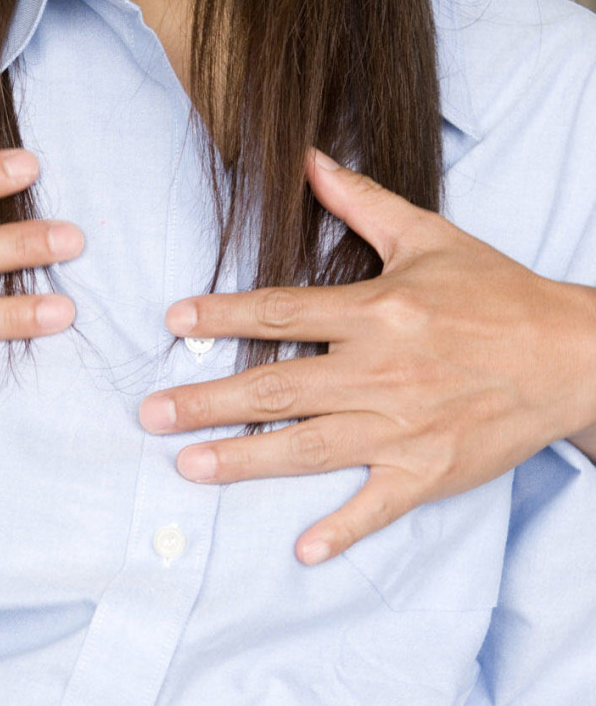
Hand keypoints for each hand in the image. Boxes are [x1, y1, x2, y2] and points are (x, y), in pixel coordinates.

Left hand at [139, 150, 595, 563]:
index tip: (174, 322)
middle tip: (150, 412)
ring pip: (307, 447)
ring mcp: (403, 426)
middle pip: (276, 388)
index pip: (281, 313)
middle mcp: (381, 371)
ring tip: (187, 466)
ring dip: (244, 460)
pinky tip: (303, 549)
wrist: (571, 354)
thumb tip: (307, 156)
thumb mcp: (427, 235)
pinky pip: (378, 505)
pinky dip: (343, 529)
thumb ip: (360, 200)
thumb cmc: (496, 293)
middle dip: (206, 402)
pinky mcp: (431, 470)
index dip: (223, 316)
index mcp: (376, 311)